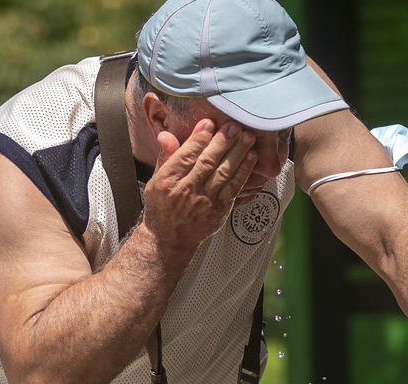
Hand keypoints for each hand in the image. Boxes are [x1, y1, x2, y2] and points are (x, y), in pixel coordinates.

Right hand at [142, 119, 257, 251]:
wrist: (171, 237)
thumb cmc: (163, 206)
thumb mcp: (157, 180)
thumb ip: (166, 156)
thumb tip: (166, 134)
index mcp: (168, 182)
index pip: (185, 156)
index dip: (199, 138)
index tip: (209, 123)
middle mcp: (186, 191)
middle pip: (207, 162)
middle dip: (223, 141)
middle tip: (234, 125)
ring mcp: (205, 201)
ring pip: (224, 173)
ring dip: (238, 153)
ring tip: (247, 136)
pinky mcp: (220, 209)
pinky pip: (235, 187)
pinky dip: (244, 170)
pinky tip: (251, 156)